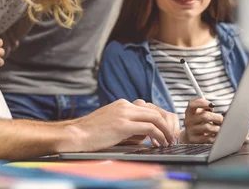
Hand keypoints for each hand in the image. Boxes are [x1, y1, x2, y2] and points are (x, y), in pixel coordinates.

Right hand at [61, 99, 178, 152]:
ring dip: (165, 130)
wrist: (76, 134)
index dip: (161, 119)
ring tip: (168, 141)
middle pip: (156, 110)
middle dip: (167, 124)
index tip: (165, 131)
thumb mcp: (112, 124)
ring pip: (155, 117)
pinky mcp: (123, 125)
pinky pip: (149, 128)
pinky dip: (159, 136)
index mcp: (122, 104)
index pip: (149, 107)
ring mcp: (124, 113)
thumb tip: (144, 134)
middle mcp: (125, 105)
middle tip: (171, 136)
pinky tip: (160, 143)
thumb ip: (128, 125)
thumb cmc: (91, 133)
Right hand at [179, 98, 222, 143]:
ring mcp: (190, 131)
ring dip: (217, 128)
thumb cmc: (198, 123)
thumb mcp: (199, 114)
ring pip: (207, 127)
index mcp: (189, 112)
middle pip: (205, 116)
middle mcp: (188, 121)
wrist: (190, 137)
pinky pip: (208, 138)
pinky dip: (215, 137)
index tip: (212, 105)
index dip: (202, 103)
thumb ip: (206, 109)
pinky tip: (216, 136)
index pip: (192, 104)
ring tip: (220, 129)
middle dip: (217, 117)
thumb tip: (212, 107)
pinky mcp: (194, 140)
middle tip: (221, 120)